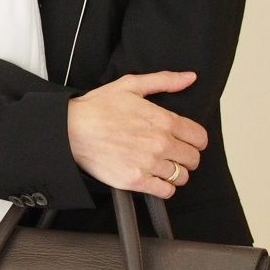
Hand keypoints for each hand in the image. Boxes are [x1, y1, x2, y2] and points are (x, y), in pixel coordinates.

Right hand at [66, 71, 206, 198]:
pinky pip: (166, 192)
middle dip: (185, 156)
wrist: (70, 130)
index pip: (199, 138)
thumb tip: (189, 77)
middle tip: (171, 153)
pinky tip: (152, 177)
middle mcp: (160, 144)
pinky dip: (163, 187)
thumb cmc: (97, 108)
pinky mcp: (136, 180)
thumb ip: (164, 81)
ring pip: (181, 176)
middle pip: (193, 159)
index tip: (185, 141)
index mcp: (163, 120)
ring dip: (174, 172)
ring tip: (160, 165)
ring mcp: (149, 164)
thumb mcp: (130, 85)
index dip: (194, 140)